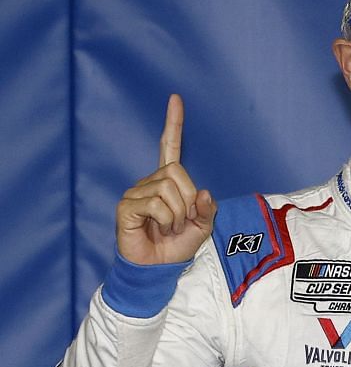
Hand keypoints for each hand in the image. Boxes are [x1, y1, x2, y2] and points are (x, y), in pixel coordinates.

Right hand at [116, 95, 214, 264]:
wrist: (158, 268)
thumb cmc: (177, 245)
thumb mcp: (203, 226)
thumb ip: (208, 208)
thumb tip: (203, 192)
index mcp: (168, 182)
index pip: (169, 146)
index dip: (173, 124)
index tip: (176, 99)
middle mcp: (150, 181)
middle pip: (177, 172)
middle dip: (189, 199)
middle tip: (182, 220)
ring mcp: (136, 192)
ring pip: (168, 190)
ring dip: (178, 214)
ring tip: (169, 227)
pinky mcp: (126, 206)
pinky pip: (156, 205)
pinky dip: (166, 220)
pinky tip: (157, 228)